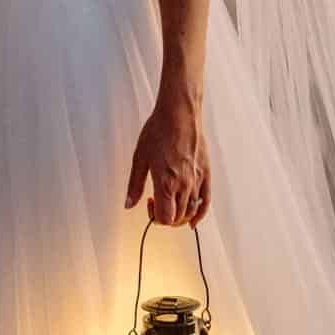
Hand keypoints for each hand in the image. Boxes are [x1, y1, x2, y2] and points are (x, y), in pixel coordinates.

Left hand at [125, 96, 209, 225]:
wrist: (179, 114)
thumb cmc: (159, 131)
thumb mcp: (140, 158)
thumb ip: (135, 185)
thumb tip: (129, 204)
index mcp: (165, 183)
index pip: (165, 218)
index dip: (155, 218)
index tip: (149, 205)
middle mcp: (183, 185)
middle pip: (178, 217)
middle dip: (166, 217)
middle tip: (157, 204)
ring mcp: (197, 180)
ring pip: (191, 212)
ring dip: (180, 216)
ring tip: (171, 205)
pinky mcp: (206, 173)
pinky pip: (206, 201)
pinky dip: (200, 214)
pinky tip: (194, 220)